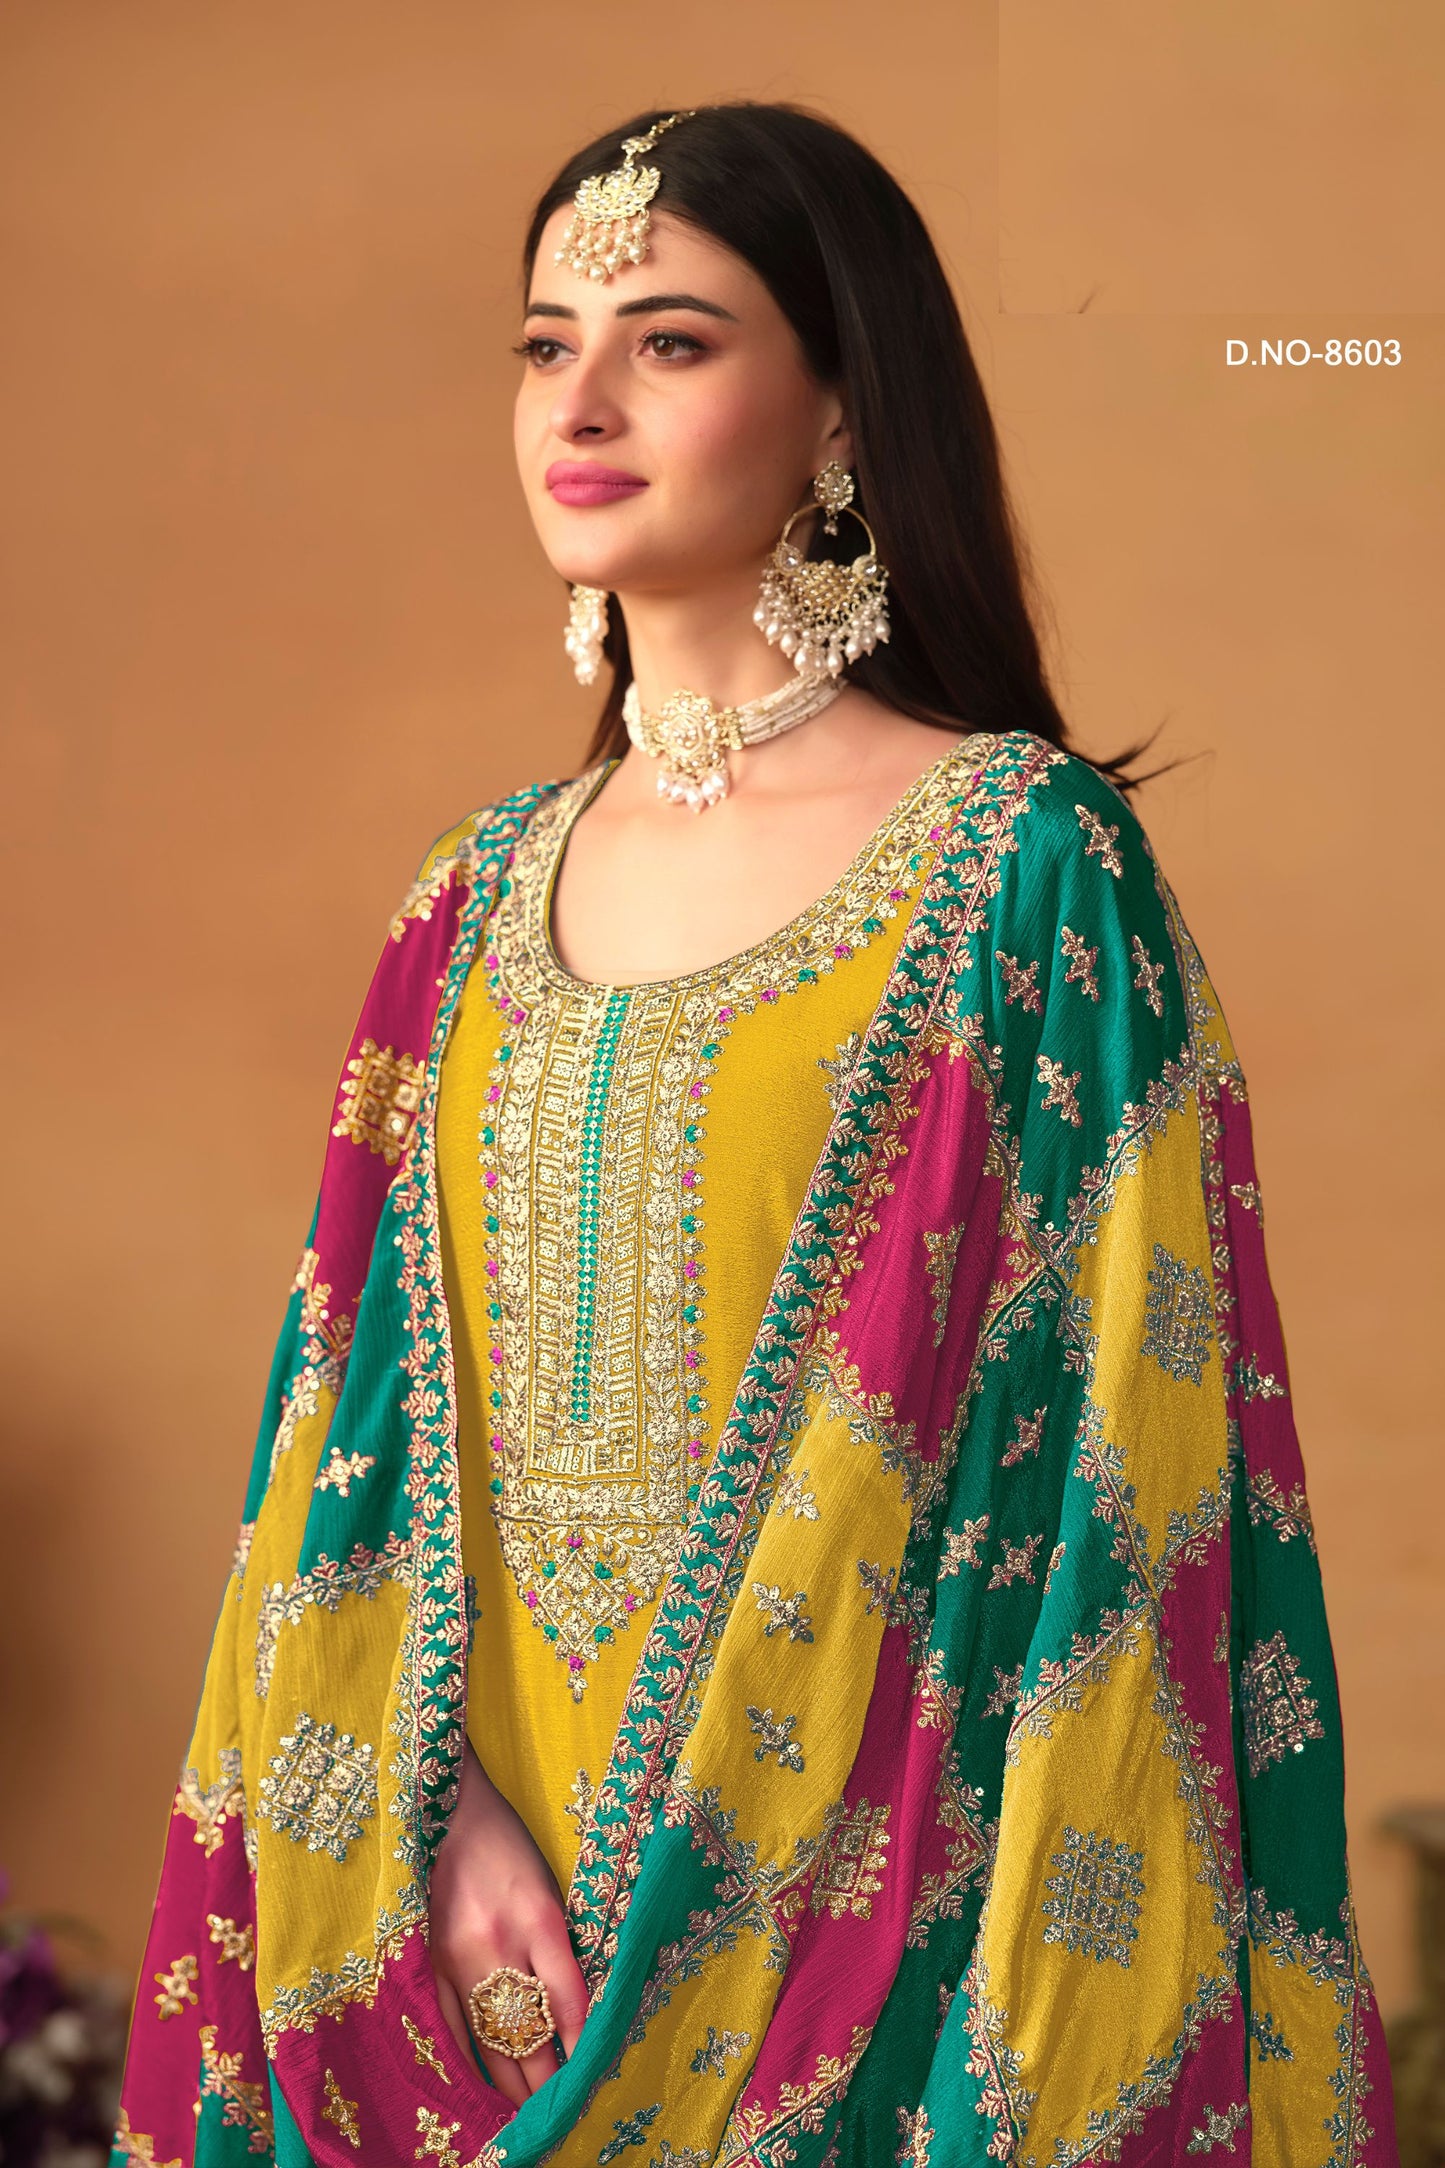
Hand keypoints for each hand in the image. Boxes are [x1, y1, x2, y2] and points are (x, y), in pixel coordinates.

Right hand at [428, 1740, 589, 2104]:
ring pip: (488, 2039)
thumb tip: (575, 2008)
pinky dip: (469, 2059)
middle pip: (527, 2031)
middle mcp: (497, 1944)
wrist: (448, 1814)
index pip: (568, 1998)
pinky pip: (451, 2026)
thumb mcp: (550, 1887)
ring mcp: (458, 1958)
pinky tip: (482, 2084)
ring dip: (511, 2081)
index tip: (593, 2073)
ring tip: (528, 2114)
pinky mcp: (431, 1963)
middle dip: (547, 2078)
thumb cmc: (509, 1845)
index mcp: (538, 1916)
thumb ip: (560, 1946)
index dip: (582, 2043)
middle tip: (562, 2109)